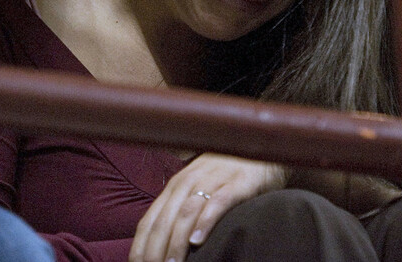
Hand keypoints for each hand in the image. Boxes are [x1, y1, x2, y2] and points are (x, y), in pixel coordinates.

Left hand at [128, 153, 287, 261]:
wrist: (261, 150)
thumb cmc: (226, 176)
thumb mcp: (198, 190)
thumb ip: (180, 212)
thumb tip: (160, 244)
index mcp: (175, 186)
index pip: (150, 220)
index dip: (140, 246)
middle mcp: (189, 181)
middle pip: (164, 220)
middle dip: (155, 249)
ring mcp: (212, 180)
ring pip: (186, 213)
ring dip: (176, 241)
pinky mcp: (237, 183)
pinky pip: (218, 203)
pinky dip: (205, 221)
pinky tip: (198, 240)